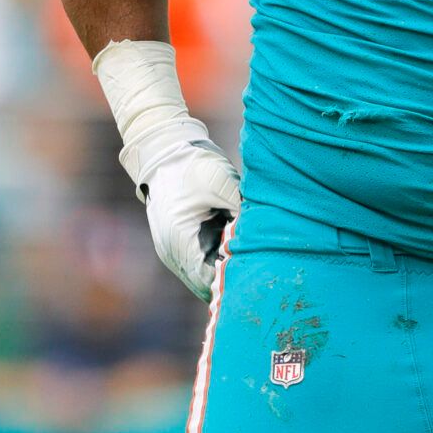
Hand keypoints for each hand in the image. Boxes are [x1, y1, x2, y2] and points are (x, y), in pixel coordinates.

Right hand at [93, 41, 239, 301]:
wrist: (165, 149)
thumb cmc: (193, 166)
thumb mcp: (224, 186)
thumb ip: (244, 214)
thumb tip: (268, 235)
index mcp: (181, 242)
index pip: (209, 282)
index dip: (234, 282)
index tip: (259, 275)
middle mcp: (172, 252)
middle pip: (205, 283)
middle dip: (231, 278)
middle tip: (261, 271)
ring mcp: (171, 249)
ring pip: (203, 273)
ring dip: (224, 267)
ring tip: (250, 258)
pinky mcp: (177, 241)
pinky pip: (199, 260)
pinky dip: (217, 257)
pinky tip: (235, 245)